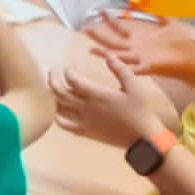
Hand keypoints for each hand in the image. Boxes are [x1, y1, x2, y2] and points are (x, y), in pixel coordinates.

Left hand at [49, 55, 169, 148]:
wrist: (142, 139)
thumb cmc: (141, 111)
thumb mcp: (134, 87)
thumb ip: (120, 70)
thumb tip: (108, 55)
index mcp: (97, 95)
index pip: (73, 80)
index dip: (67, 72)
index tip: (68, 68)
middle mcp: (86, 108)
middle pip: (60, 93)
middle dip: (53, 80)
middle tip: (52, 72)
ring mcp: (84, 121)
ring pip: (60, 108)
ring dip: (53, 97)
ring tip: (53, 89)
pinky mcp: (86, 132)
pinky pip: (65, 125)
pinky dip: (57, 117)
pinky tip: (57, 112)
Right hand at [84, 13, 194, 87]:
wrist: (194, 61)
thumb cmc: (184, 44)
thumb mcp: (172, 25)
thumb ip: (162, 17)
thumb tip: (154, 8)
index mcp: (141, 38)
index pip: (121, 27)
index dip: (110, 19)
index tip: (99, 11)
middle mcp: (137, 47)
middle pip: (114, 40)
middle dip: (100, 34)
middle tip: (85, 28)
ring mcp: (141, 57)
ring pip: (118, 53)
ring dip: (104, 50)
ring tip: (90, 47)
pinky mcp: (149, 66)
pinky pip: (132, 67)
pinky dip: (123, 66)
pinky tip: (112, 63)